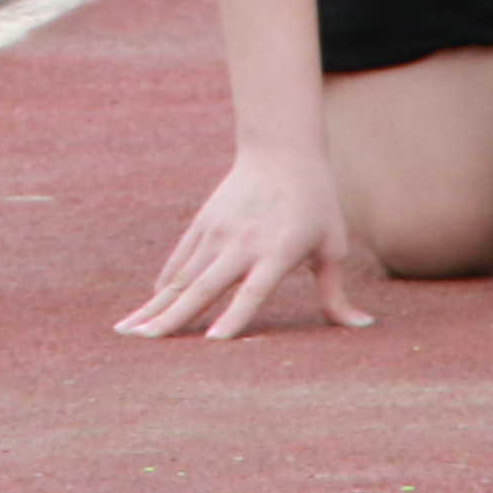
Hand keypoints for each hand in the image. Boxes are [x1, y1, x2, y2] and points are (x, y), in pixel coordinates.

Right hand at [118, 141, 373, 339]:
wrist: (281, 149)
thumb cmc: (316, 201)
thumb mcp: (333, 245)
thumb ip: (336, 292)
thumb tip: (363, 327)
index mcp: (277, 250)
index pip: (253, 291)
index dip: (234, 316)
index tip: (212, 342)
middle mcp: (242, 243)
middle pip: (204, 287)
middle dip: (173, 318)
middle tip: (144, 343)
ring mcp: (217, 231)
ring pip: (181, 276)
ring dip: (155, 305)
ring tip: (129, 331)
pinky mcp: (203, 223)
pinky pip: (179, 260)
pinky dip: (164, 283)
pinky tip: (148, 305)